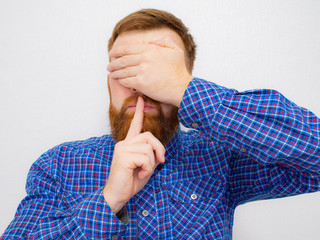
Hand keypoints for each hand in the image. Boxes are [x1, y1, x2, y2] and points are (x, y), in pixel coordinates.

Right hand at [103, 96, 165, 212]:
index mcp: (128, 144)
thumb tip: (160, 152)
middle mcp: (124, 143)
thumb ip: (151, 155)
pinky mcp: (123, 156)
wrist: (117, 195)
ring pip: (149, 148)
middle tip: (160, 162)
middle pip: (149, 136)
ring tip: (143, 172)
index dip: (139, 113)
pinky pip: (146, 158)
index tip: (141, 98)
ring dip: (151, 163)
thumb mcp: (145, 166)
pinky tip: (139, 175)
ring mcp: (122, 148)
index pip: (134, 126)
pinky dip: (148, 169)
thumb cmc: (130, 181)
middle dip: (159, 149)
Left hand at [107, 37, 192, 106]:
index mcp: (151, 49)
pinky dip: (121, 81)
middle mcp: (145, 58)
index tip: (112, 54)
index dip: (117, 51)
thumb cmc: (180, 71)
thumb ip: (164, 41)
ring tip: (111, 74)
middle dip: (113, 63)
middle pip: (123, 59)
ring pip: (123, 71)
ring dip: (115, 72)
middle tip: (109, 66)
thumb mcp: (175, 50)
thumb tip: (152, 42)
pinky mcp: (141, 83)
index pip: (128, 48)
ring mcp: (142, 71)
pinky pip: (126, 81)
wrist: (182, 87)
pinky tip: (119, 81)